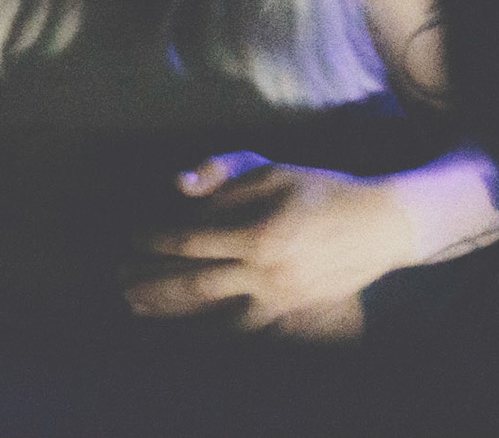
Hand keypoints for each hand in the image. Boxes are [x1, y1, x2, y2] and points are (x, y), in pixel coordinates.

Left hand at [122, 151, 414, 338]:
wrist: (381, 226)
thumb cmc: (320, 190)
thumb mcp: (270, 170)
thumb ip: (220, 174)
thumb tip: (175, 185)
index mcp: (257, 234)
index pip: (189, 242)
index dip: (154, 241)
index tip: (131, 239)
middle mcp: (265, 272)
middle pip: (193, 284)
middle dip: (150, 283)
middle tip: (118, 280)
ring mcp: (279, 296)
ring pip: (214, 312)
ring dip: (172, 311)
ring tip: (138, 307)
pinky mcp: (291, 309)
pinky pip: (243, 326)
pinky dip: (211, 329)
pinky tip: (185, 328)